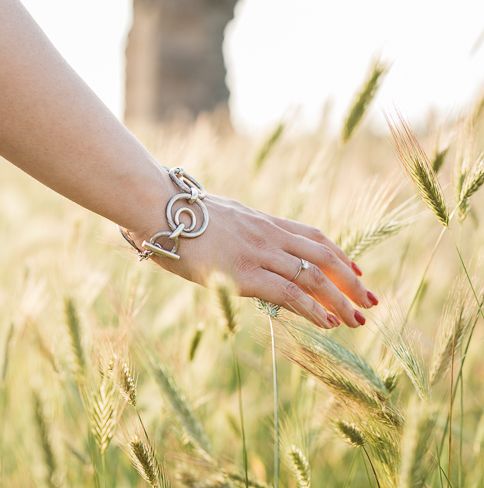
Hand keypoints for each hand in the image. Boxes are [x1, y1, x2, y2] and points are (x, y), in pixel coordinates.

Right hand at [134, 196, 376, 328]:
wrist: (159, 208)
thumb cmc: (175, 215)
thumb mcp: (215, 220)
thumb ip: (232, 232)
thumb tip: (228, 241)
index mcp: (261, 222)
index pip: (311, 236)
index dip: (337, 254)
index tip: (354, 268)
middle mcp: (268, 235)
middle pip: (323, 255)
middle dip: (350, 279)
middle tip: (370, 298)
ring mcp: (258, 252)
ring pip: (313, 276)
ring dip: (341, 299)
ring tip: (358, 319)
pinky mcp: (244, 273)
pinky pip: (288, 292)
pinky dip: (313, 308)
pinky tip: (329, 322)